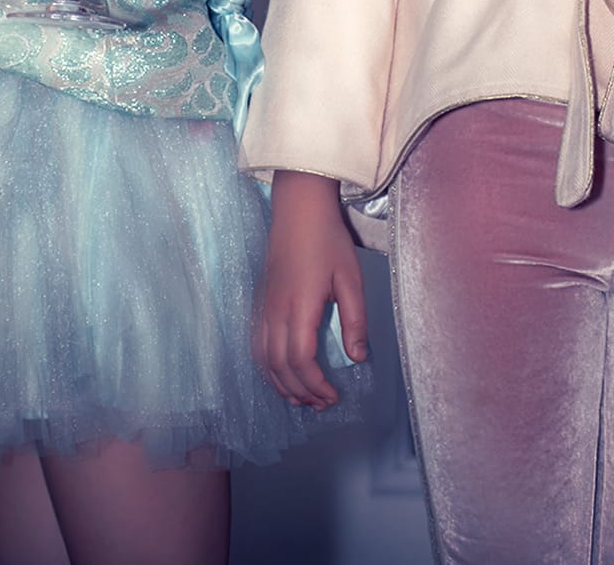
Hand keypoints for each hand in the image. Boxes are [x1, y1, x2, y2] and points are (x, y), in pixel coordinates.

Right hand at [260, 171, 367, 410]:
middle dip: (300, 391)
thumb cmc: (328, 240)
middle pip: (280, 366)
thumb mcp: (350, 278)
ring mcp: (264, 306)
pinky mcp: (260, 301)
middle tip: (322, 404)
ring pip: (264, 359)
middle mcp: (275, 311)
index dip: (315, 384)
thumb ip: (354, 320)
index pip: (300, 359)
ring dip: (281, 384)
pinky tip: (282, 372)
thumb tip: (356, 358)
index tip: (333, 396)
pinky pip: (257, 345)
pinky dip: (268, 367)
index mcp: (300, 306)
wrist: (298, 210)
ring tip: (303, 397)